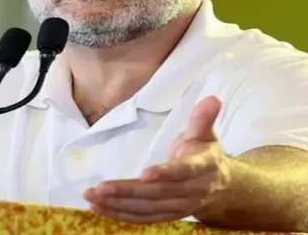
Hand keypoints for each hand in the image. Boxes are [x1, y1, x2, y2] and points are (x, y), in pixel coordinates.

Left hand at [84, 96, 231, 222]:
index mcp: (203, 168)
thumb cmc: (205, 154)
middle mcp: (192, 191)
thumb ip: (203, 118)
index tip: (144, 174)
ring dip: (119, 205)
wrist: (222, 187)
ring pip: (148, 209)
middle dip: (128, 191)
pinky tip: (100, 208)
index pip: (183, 171)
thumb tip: (212, 98)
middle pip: (158, 193)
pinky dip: (121, 215)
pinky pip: (144, 218)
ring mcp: (179, 207)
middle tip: (101, 188)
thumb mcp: (205, 134)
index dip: (165, 173)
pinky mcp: (167, 215)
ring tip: (93, 197)